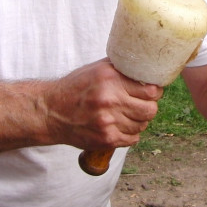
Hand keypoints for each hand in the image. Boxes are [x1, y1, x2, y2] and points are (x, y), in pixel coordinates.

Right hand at [45, 59, 162, 149]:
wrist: (51, 112)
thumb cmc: (76, 88)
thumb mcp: (97, 69)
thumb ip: (121, 69)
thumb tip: (147, 66)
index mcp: (110, 79)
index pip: (151, 90)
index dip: (155, 92)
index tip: (151, 92)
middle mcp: (110, 100)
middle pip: (150, 110)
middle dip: (149, 107)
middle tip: (141, 104)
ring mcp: (108, 122)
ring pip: (142, 125)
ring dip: (138, 121)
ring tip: (127, 115)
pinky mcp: (106, 139)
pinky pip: (133, 139)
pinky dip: (130, 134)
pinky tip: (120, 126)